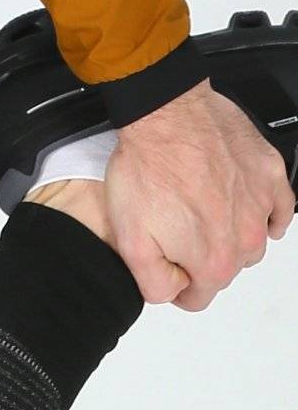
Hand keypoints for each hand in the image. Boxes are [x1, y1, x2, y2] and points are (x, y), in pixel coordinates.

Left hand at [104, 80, 294, 309]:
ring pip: (249, 237)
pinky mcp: (269, 175)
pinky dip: (266, 209)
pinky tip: (243, 202)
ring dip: (229, 229)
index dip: (176, 280)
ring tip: (200, 204)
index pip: (198, 296)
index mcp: (214, 262)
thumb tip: (171, 292)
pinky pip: (279, 206)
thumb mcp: (129, 239)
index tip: (166, 260)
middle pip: (224, 266)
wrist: (164, 113)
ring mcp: (262, 206)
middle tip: (176, 222)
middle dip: (201, 252)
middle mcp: (246, 240)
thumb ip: (154, 282)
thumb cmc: (147, 166)